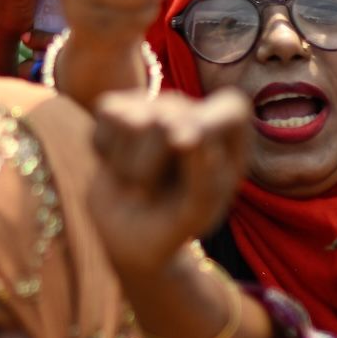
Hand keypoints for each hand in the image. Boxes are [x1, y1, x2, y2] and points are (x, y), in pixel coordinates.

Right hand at [88, 87, 253, 278]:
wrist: (132, 233)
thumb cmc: (175, 220)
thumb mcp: (196, 212)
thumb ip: (202, 176)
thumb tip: (183, 133)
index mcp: (229, 134)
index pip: (232, 109)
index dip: (206, 121)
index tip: (182, 144)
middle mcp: (193, 110)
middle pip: (167, 119)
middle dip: (149, 165)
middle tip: (148, 195)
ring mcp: (154, 104)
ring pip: (132, 119)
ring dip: (125, 165)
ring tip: (137, 185)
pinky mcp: (119, 106)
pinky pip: (107, 114)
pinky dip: (104, 149)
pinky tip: (116, 165)